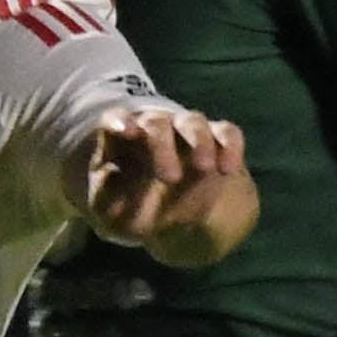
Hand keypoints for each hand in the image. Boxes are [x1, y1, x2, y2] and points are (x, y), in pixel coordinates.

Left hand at [80, 108, 255, 268]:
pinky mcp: (216, 141)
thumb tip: (112, 179)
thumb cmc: (132, 209)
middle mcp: (154, 130)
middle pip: (155, 122)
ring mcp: (185, 132)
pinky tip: (229, 170)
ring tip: (204, 167)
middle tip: (169, 178)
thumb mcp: (112, 216)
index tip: (126, 132)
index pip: (115, 120)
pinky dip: (230, 147)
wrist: (171, 217)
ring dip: (199, 142)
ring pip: (192, 121)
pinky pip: (227, 133)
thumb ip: (105, 201)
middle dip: (161, 145)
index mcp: (121, 143)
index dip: (119, 122)